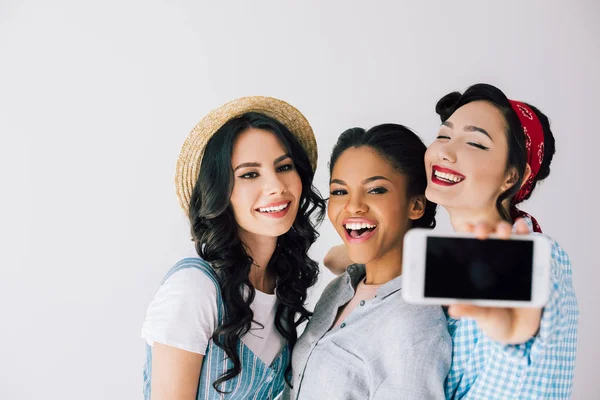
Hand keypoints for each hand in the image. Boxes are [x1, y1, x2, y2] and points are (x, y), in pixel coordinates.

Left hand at [447, 219, 541, 344]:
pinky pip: (527, 242)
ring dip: (503, 229)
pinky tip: (521, 226)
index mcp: (474, 269)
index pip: (467, 246)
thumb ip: (469, 310)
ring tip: (503, 232)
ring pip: (505, 236)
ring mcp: (510, 257)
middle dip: (482, 229)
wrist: (519, 328)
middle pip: (485, 236)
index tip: (462, 230)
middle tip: (479, 233)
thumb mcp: (481, 314)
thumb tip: (452, 309)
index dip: (464, 236)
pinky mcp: (529, 260)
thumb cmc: (494, 317)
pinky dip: (524, 231)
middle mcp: (490, 259)